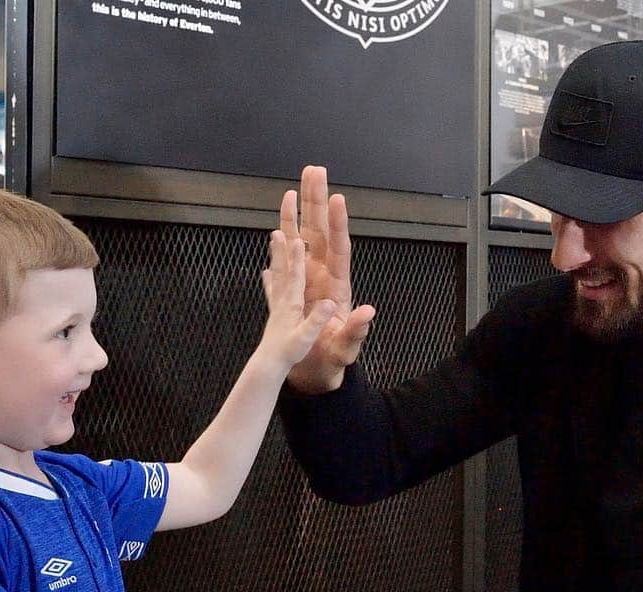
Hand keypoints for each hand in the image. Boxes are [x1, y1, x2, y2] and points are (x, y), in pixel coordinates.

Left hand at [259, 229, 335, 368]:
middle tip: (279, 228)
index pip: (296, 277)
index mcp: (293, 306)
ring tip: (273, 237)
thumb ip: (316, 321)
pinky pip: (272, 291)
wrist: (269, 367)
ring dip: (276, 256)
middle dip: (282, 249)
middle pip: (283, 270)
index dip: (297, 259)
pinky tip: (266, 272)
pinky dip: (270, 280)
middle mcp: (283, 301)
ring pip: (277, 275)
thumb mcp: (306, 339)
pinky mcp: (275, 313)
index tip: (297, 238)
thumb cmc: (290, 354)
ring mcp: (277, 305)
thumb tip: (329, 305)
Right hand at [279, 165, 375, 392]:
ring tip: (293, 187)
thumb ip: (356, 330)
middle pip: (319, 231)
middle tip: (314, 170)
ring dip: (296, 214)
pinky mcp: (292, 289)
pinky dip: (279, 245)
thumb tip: (368, 312)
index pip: (338, 248)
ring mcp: (306, 280)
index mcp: (337, 285)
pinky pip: (283, 261)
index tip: (336, 198)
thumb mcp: (346, 348)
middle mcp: (321, 276)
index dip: (337, 224)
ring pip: (300, 239)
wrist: (315, 371)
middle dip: (316, 201)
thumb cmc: (333, 359)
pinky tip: (274, 229)